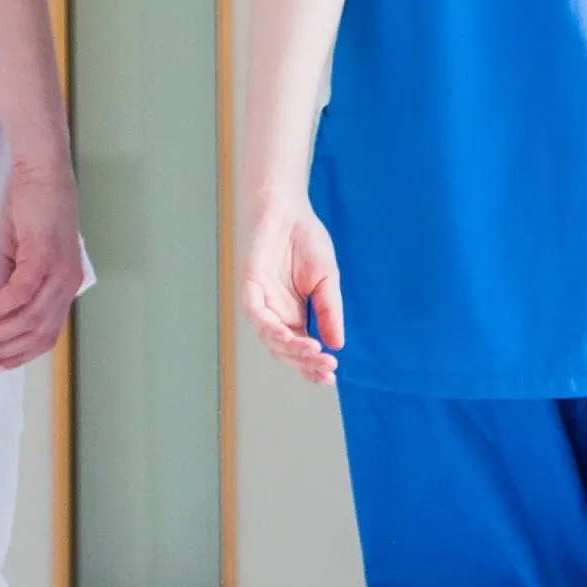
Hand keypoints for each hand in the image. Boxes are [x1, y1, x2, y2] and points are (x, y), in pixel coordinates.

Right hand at [0, 158, 82, 371]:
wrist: (43, 172)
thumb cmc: (33, 209)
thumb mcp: (21, 255)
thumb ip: (13, 284)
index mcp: (65, 287)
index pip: (45, 336)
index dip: (17, 356)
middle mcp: (68, 285)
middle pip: (35, 335)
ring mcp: (60, 273)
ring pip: (27, 321)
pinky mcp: (44, 257)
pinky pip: (18, 295)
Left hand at [237, 194, 346, 384]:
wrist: (287, 209)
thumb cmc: (305, 241)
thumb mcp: (326, 280)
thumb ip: (330, 311)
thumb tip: (337, 344)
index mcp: (294, 315)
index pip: (302, 349)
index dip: (314, 365)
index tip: (332, 376)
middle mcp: (275, 314)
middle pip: (286, 351)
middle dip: (305, 364)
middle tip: (327, 369)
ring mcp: (261, 303)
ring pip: (271, 338)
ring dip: (292, 349)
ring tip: (315, 353)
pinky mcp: (249, 287)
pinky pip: (257, 314)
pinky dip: (272, 328)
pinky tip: (291, 336)